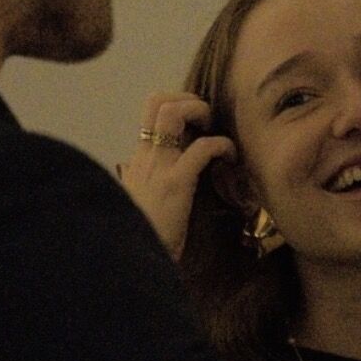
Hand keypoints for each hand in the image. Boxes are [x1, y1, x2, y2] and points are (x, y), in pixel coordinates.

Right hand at [118, 93, 233, 260]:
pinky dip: (221, 144)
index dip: (176, 107)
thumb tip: (136, 176)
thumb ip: (138, 186)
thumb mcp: (136, 205)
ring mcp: (158, 166)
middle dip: (188, 99)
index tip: (197, 123)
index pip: (150, 115)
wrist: (130, 261)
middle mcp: (144, 157)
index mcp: (138, 162)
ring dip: (200, 110)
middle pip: (157, 101)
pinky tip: (230, 157)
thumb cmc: (140, 238)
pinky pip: (202, 147)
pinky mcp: (175, 182)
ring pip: (172, 111)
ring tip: (216, 130)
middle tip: (208, 120)